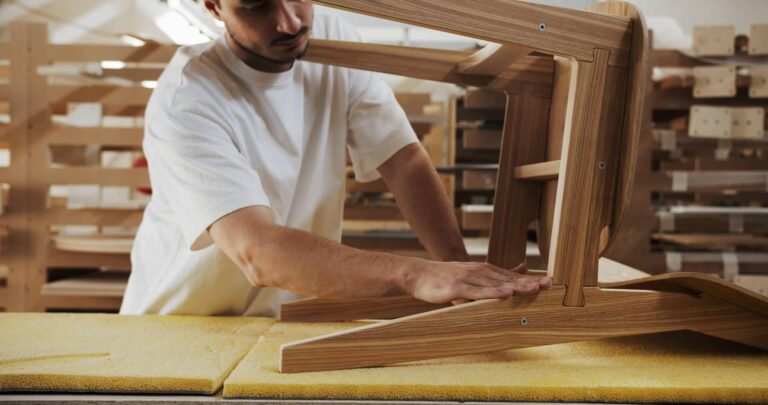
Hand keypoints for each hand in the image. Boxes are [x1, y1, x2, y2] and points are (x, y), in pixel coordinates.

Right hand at [403, 261, 551, 304]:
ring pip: (496, 284)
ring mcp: (469, 279)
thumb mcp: (473, 273)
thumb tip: (523, 266)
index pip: (512, 275)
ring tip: (533, 289)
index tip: (551, 281)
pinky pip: (477, 292)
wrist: (419, 275)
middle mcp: (480, 272)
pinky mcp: (457, 288)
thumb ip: (496, 274)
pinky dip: (492, 293)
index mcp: (485, 270)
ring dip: (515, 286)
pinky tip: (504, 294)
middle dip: (529, 281)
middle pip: (508, 278)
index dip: (531, 278)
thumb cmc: (446, 277)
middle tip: (549, 284)